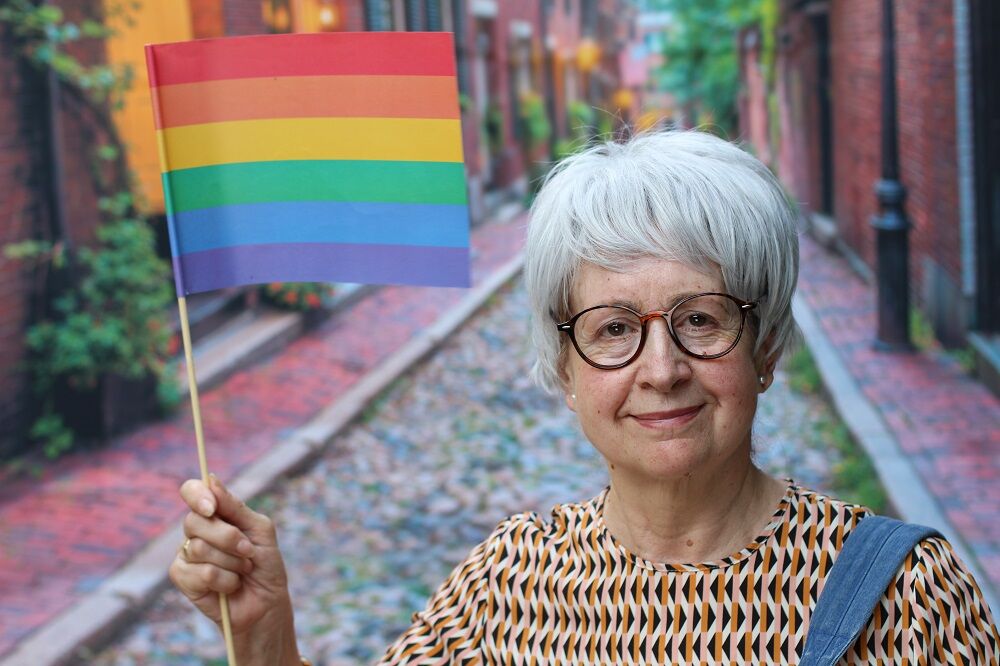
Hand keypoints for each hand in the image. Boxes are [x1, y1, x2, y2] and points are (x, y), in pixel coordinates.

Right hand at [170, 474, 298, 662]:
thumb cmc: (265, 565)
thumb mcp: (259, 530)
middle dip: (228, 538)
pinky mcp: (182, 578)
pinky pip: (199, 573)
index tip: (212, 508)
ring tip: (242, 570)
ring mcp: (187, 554)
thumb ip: (235, 507)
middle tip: (248, 551)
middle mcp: (197, 530)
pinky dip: (223, 580)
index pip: (193, 491)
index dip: (197, 495)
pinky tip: (229, 586)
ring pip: (199, 548)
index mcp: (216, 514)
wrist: (266, 603)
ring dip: (231, 562)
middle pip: (194, 521)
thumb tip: (211, 480)